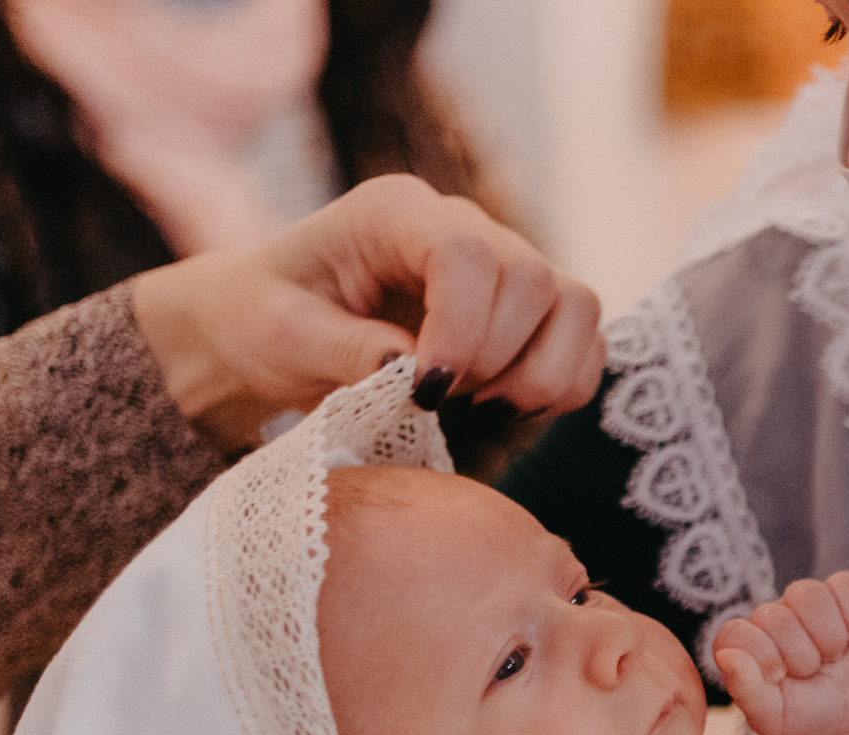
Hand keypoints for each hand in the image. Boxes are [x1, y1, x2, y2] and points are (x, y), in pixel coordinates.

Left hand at [131, 175, 606, 448]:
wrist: (270, 330)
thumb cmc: (263, 322)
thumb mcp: (279, 335)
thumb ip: (341, 348)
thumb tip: (410, 368)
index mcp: (394, 212)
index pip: (468, 254)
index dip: (464, 329)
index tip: (429, 393)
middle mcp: (463, 225)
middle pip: (534, 282)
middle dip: (497, 361)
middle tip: (441, 403)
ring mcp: (504, 265)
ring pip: (577, 309)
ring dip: (540, 376)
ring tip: (479, 409)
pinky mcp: (529, 312)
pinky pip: (584, 344)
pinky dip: (559, 388)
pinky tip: (500, 408)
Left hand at [713, 573, 848, 734]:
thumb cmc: (810, 714)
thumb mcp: (776, 718)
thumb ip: (746, 692)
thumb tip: (726, 656)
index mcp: (745, 643)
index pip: (737, 634)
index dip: (764, 658)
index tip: (781, 678)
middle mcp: (772, 615)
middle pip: (778, 619)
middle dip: (803, 657)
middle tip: (812, 673)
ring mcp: (807, 601)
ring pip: (810, 596)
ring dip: (830, 637)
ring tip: (832, 656)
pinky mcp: (843, 593)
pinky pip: (847, 586)